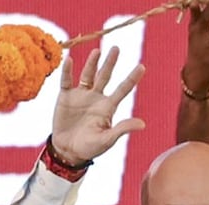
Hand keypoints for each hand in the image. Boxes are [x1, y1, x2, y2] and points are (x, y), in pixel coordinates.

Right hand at [51, 47, 145, 164]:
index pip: (123, 89)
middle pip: (105, 76)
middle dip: (110, 63)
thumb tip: (143, 124)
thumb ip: (122, 129)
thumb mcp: (107, 139)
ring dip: (92, 63)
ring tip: (97, 51)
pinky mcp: (65, 96)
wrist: (68, 151)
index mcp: (108, 107)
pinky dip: (67, 71)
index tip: (142, 66)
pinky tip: (69, 60)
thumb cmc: (90, 147)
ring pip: (88, 75)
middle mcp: (96, 97)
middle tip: (116, 48)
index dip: (132, 78)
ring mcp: (81, 95)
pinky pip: (66, 81)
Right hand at [182, 0, 208, 93]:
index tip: (195, 1)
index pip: (194, 12)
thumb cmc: (199, 41)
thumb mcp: (196, 27)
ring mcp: (207, 45)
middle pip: (206, 19)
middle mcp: (198, 34)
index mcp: (193, 25)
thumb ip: (199, 13)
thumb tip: (204, 0)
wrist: (196, 67)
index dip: (195, 7)